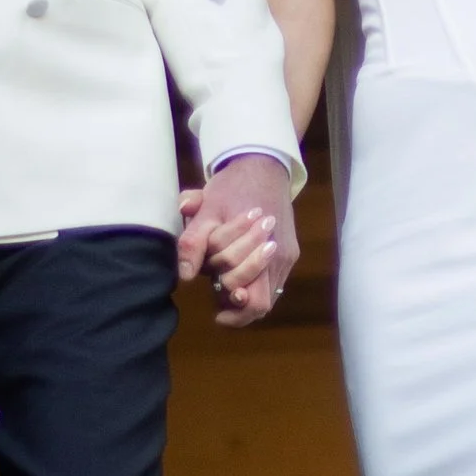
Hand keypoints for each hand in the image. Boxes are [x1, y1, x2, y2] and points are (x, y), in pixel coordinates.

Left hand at [179, 154, 297, 327]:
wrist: (263, 163)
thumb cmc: (233, 185)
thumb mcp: (207, 209)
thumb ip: (194, 242)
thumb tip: (186, 275)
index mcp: (264, 248)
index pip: (255, 301)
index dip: (235, 312)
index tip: (217, 312)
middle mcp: (280, 257)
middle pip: (262, 300)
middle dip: (236, 297)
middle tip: (216, 288)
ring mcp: (288, 254)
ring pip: (269, 292)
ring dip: (246, 289)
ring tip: (225, 279)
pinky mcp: (290, 249)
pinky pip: (274, 278)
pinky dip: (255, 280)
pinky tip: (238, 268)